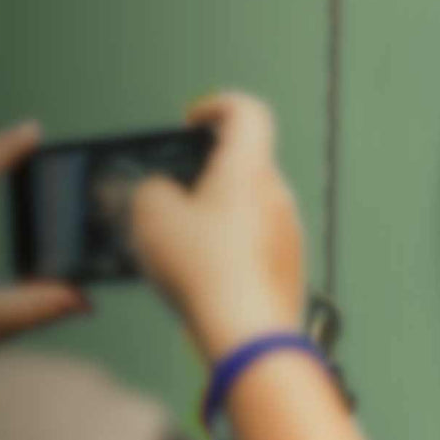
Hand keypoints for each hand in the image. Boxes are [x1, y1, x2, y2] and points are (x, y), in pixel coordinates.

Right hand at [131, 93, 305, 362]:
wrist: (249, 334)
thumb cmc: (205, 271)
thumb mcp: (151, 218)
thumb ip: (149, 190)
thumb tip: (159, 191)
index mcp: (249, 168)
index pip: (247, 110)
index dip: (217, 105)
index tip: (192, 123)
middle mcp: (277, 194)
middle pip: (244, 163)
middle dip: (205, 174)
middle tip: (171, 196)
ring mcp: (289, 231)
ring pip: (249, 206)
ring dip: (217, 215)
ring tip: (181, 243)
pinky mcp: (290, 266)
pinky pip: (257, 242)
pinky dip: (232, 248)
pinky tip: (204, 275)